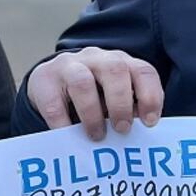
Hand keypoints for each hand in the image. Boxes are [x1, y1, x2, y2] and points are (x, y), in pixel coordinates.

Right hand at [27, 47, 162, 140]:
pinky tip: (68, 136)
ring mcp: (69, 65)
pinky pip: (54, 103)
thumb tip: (139, 132)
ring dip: (92, 114)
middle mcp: (98, 58)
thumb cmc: (93, 95)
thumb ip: (129, 109)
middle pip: (115, 70)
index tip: (150, 122)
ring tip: (96, 136)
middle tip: (122, 129)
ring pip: (82, 82)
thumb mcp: (114, 98)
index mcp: (121, 62)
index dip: (150, 96)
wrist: (50, 82)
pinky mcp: (44, 79)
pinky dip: (63, 124)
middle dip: (121, 103)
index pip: (143, 71)